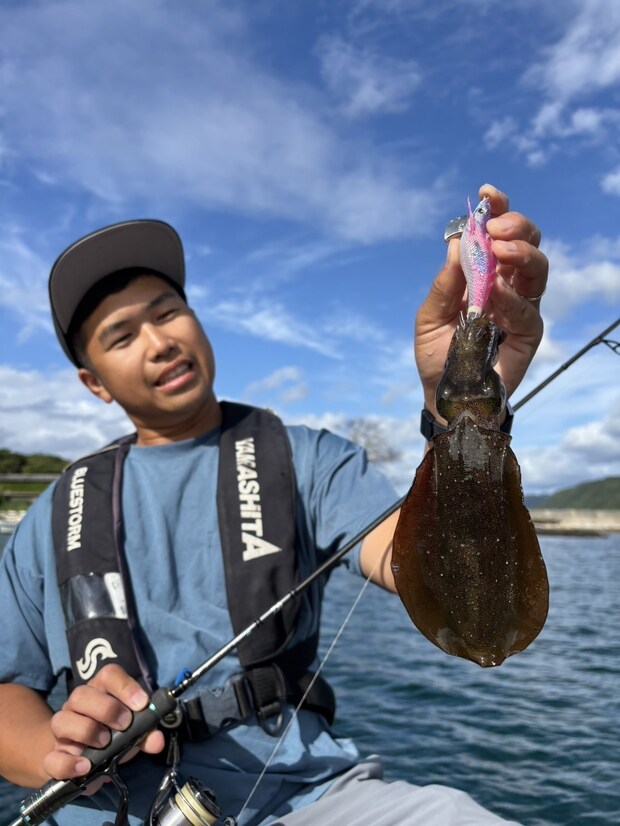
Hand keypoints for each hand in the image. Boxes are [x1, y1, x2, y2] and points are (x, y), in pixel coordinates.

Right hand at [43, 664, 164, 781]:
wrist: (83, 761)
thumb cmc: (114, 737)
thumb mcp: (133, 734)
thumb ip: (146, 735)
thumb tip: (157, 741)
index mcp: (101, 691)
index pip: (108, 675)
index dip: (125, 686)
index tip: (142, 704)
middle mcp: (78, 705)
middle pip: (81, 694)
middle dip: (106, 709)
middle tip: (124, 724)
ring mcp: (63, 730)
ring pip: (62, 720)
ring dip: (87, 730)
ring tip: (105, 743)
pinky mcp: (54, 757)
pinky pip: (52, 758)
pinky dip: (68, 763)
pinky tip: (85, 766)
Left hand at [415, 183, 546, 419]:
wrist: (444, 396)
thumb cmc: (437, 354)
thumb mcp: (428, 316)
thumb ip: (444, 284)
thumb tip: (457, 242)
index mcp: (484, 272)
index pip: (498, 232)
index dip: (497, 209)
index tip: (487, 194)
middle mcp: (508, 284)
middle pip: (527, 241)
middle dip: (515, 225)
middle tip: (494, 229)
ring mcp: (521, 308)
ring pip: (539, 269)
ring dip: (522, 253)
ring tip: (500, 250)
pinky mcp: (528, 334)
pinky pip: (528, 310)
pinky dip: (511, 297)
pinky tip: (494, 293)